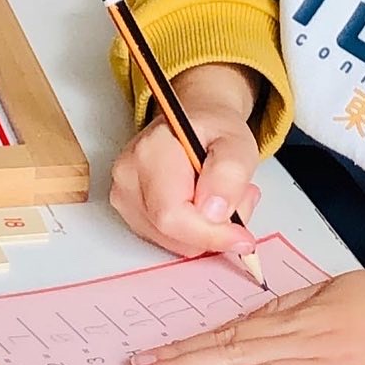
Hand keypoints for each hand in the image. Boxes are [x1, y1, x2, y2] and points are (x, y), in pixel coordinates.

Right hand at [110, 63, 261, 257]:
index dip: (209, 234)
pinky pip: (166, 240)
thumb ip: (229, 174)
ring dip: (205, 231)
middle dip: (214, 229)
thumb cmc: (212, 130)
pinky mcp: (128, 211)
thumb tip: (214, 213)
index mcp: (149, 153)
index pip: (171, 215)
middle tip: (241, 198)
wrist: (191, 123)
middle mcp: (127, 176)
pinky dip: (192, 232)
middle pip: (171, 233)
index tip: (242, 237)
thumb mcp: (237, 143)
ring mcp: (123, 196)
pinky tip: (201, 205)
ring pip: (171, 241)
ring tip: (221, 197)